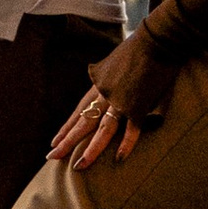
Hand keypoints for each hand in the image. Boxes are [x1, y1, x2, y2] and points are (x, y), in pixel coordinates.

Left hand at [48, 31, 173, 168]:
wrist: (155, 42)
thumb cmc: (137, 50)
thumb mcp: (113, 63)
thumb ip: (105, 77)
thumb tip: (96, 78)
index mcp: (97, 84)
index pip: (78, 111)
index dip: (66, 128)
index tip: (54, 142)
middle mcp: (104, 94)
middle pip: (82, 122)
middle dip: (67, 141)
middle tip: (52, 157)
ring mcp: (120, 101)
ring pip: (101, 130)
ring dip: (90, 150)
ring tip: (78, 166)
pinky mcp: (138, 106)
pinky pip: (131, 130)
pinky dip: (126, 144)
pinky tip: (119, 159)